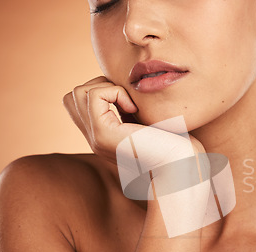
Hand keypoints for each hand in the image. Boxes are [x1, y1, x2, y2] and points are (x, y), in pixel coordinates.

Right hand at [63, 76, 204, 163]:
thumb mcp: (147, 121)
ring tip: (131, 105)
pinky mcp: (104, 135)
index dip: (102, 91)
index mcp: (103, 136)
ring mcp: (96, 139)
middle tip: (127, 100)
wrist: (183, 164)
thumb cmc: (175, 143)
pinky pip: (93, 95)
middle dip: (100, 86)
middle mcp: (95, 139)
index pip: (78, 103)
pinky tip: (134, 109)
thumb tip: (124, 82)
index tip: (130, 103)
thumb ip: (129, 108)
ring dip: (106, 87)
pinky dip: (115, 92)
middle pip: (72, 96)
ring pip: (77, 93)